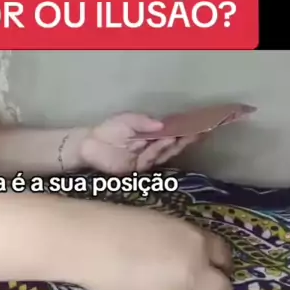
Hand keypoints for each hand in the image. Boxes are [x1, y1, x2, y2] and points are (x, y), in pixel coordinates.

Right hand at [76, 202, 232, 289]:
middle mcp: (193, 271)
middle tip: (196, 284)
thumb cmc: (119, 222)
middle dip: (212, 287)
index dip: (219, 261)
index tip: (213, 265)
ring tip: (152, 284)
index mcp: (196, 241)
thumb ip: (186, 241)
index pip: (224, 255)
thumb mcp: (164, 222)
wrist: (89, 243)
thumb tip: (196, 256)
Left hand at [79, 112, 201, 174]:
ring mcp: (146, 160)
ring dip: (175, 143)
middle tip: (201, 132)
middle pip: (173, 145)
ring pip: (165, 153)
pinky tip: (168, 140)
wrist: (89, 145)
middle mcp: (151, 148)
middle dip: (186, 139)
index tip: (201, 125)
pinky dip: (160, 149)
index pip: (172, 134)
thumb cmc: (108, 130)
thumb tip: (162, 125)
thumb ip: (144, 122)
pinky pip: (152, 159)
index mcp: (151, 136)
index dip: (186, 131)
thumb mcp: (127, 120)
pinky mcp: (137, 169)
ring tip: (184, 134)